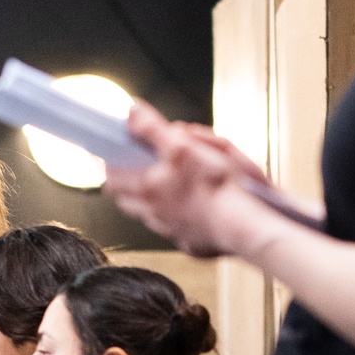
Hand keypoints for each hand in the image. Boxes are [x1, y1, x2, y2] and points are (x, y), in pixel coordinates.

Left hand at [103, 104, 277, 257]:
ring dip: (148, 203)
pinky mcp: (193, 243)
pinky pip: (176, 231)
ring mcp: (173, 231)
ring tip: (156, 191)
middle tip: (128, 175)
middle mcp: (155, 214)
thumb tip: (131, 111)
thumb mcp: (184, 146)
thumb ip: (153, 129)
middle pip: (127, 201)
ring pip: (149, 216)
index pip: (113, 179)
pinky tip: (185, 211)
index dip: (110, 166)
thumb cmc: (217, 185)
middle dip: (125, 187)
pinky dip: (175, 219)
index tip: (111, 157)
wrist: (244, 226)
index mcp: (148, 189)